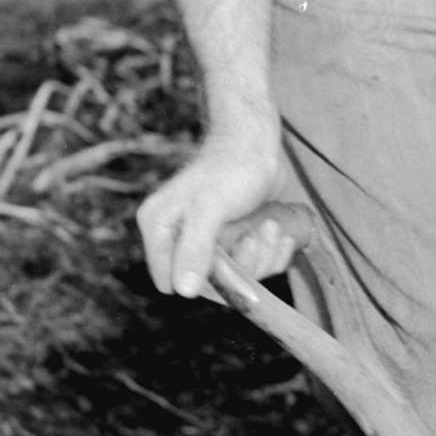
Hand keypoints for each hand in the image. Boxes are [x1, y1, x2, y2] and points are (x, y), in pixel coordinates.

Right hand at [136, 131, 294, 299]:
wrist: (258, 143)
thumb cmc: (230, 168)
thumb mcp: (210, 208)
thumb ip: (195, 248)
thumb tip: (182, 291)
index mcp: (159, 229)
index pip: (173, 282)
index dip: (206, 282)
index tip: (231, 260)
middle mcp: (179, 239)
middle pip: (214, 283)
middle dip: (244, 263)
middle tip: (256, 235)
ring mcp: (209, 241)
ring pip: (240, 275)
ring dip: (263, 254)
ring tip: (268, 226)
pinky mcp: (235, 240)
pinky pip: (256, 264)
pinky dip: (272, 251)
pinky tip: (276, 229)